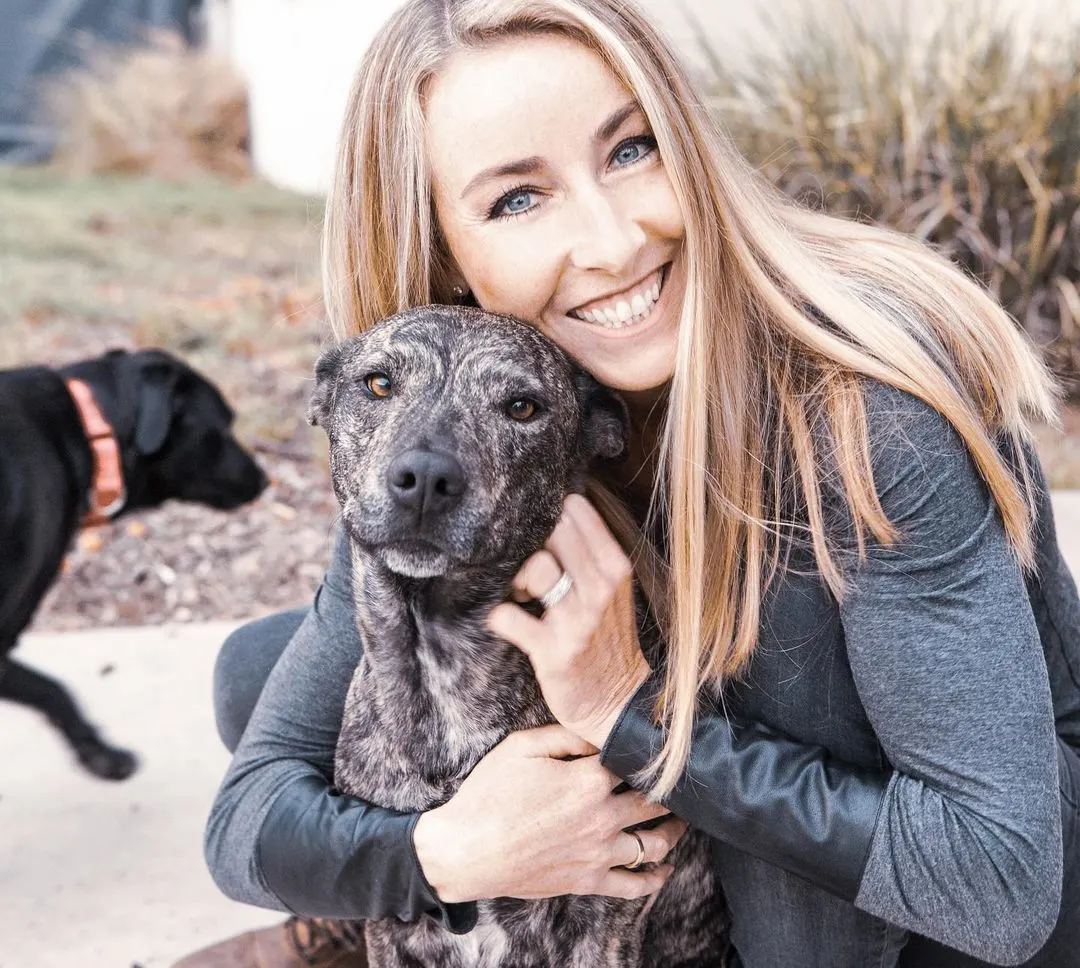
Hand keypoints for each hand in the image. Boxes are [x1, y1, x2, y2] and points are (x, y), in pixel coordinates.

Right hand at [412, 725, 684, 902]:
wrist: (466, 851)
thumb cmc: (489, 794)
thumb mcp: (522, 747)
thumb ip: (566, 734)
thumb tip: (599, 728)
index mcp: (588, 780)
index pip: (633, 761)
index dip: (648, 752)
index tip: (662, 746)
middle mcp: (602, 817)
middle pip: (654, 801)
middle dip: (671, 790)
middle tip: (682, 782)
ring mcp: (597, 853)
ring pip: (653, 843)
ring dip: (674, 832)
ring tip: (682, 822)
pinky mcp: (587, 881)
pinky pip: (633, 885)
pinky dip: (654, 879)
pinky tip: (664, 871)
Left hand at [487, 494, 650, 748]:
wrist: (619, 700)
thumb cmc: (608, 636)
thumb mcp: (613, 587)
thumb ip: (589, 550)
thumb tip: (551, 511)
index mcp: (615, 566)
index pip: (573, 509)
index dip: (549, 518)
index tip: (543, 538)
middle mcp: (600, 588)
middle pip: (550, 532)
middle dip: (530, 545)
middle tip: (530, 572)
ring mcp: (577, 620)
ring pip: (533, 567)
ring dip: (516, 579)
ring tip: (522, 596)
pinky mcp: (552, 651)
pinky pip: (507, 617)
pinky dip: (498, 616)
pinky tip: (507, 621)